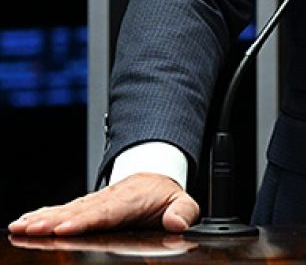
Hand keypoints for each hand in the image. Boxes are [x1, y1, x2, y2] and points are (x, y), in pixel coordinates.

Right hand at [7, 173, 198, 234]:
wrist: (156, 177)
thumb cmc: (165, 194)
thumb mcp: (183, 201)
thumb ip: (183, 212)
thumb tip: (177, 223)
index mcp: (130, 200)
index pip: (106, 213)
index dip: (85, 221)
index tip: (65, 227)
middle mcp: (108, 199)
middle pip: (78, 211)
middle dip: (54, 220)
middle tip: (32, 228)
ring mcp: (94, 202)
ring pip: (66, 210)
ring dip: (43, 218)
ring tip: (22, 225)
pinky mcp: (84, 206)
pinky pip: (61, 210)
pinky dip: (42, 214)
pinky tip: (24, 221)